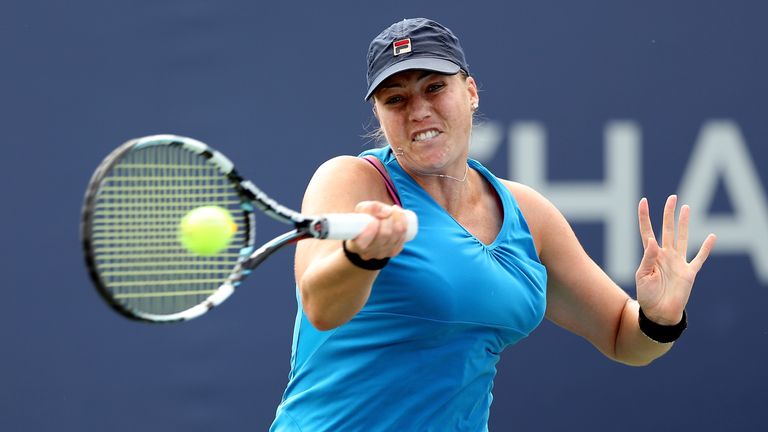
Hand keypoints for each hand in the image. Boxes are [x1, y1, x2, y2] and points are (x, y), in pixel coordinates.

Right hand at [344, 201, 408, 260]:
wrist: (370, 230)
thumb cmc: (363, 220)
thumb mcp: (362, 210)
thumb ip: (372, 207)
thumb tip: (388, 212)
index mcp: (355, 245)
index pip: (361, 244)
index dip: (370, 231)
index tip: (374, 220)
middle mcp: (368, 253)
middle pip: (384, 236)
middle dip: (388, 220)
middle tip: (388, 210)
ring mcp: (382, 254)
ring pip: (395, 236)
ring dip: (398, 220)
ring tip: (394, 210)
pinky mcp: (393, 252)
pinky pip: (402, 239)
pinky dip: (403, 225)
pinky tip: (400, 216)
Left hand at [636, 195, 716, 324]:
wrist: (659, 313)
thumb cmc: (647, 295)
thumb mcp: (642, 276)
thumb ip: (647, 258)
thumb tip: (652, 241)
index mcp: (651, 255)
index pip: (647, 231)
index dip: (645, 217)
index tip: (643, 201)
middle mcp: (665, 255)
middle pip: (667, 230)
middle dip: (669, 214)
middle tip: (672, 197)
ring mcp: (678, 263)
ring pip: (682, 238)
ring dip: (684, 223)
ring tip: (686, 208)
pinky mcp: (689, 273)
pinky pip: (699, 258)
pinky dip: (706, 248)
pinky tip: (711, 236)